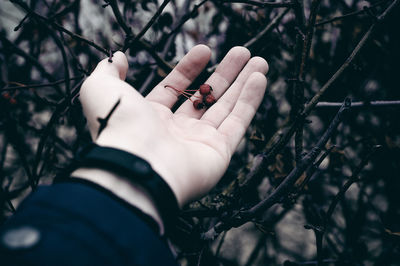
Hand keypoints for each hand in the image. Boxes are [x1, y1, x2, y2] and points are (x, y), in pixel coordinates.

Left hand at [79, 45, 267, 206]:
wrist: (136, 166)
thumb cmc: (118, 127)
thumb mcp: (100, 89)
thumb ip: (109, 70)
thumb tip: (120, 57)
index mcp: (151, 117)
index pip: (174, 89)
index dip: (189, 69)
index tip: (204, 50)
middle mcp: (176, 132)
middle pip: (206, 97)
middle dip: (225, 74)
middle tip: (241, 52)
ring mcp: (199, 143)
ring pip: (226, 108)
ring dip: (243, 84)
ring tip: (258, 61)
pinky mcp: (218, 154)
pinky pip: (238, 123)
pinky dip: (250, 100)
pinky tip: (259, 78)